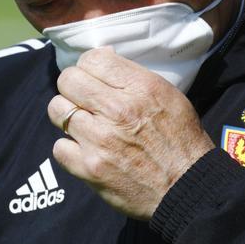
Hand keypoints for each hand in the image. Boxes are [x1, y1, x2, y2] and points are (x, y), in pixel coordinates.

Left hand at [46, 47, 214, 219]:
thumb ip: (134, 76)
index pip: (92, 59)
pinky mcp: (89, 168)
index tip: (93, 78)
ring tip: (84, 124)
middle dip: (73, 87)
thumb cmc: (181, 140)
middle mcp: (117, 110)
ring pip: (57, 110)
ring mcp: (100, 140)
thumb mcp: (168, 95)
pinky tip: (86, 150)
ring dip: (68, 116)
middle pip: (68, 80)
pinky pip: (59, 147)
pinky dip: (70, 148)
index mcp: (140, 88)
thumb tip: (104, 57)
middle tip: (84, 99)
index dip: (88, 66)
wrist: (187, 187)